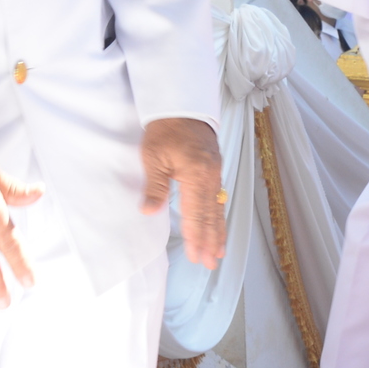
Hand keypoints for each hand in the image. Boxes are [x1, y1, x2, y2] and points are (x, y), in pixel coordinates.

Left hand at [142, 116, 226, 267]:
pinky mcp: (214, 169)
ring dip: (218, 231)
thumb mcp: (153, 156)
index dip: (196, 237)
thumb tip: (149, 211)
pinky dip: (219, 215)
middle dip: (211, 241)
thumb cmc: (166, 128)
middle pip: (211, 215)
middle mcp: (210, 176)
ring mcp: (215, 173)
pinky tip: (218, 226)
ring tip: (219, 251)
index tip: (196, 256)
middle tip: (211, 263)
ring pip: (218, 208)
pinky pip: (218, 197)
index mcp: (196, 174)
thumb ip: (155, 186)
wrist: (182, 104)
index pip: (196, 213)